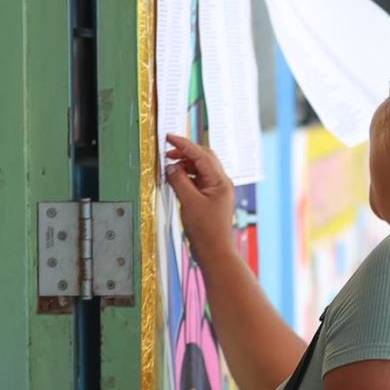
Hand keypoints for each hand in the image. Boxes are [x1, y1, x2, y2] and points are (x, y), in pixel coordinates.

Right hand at [165, 134, 237, 260]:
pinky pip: (199, 180)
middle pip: (204, 158)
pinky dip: (187, 176)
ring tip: (170, 168)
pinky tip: (177, 180)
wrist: (215, 252)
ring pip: (201, 169)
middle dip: (186, 153)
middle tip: (168, 152)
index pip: (201, 155)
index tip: (170, 137)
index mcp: (220, 181)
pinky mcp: (211, 198)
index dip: (184, 144)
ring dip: (186, 165)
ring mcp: (217, 190)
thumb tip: (171, 167)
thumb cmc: (206, 231)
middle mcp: (221, 183)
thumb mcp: (189, 202)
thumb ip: (179, 181)